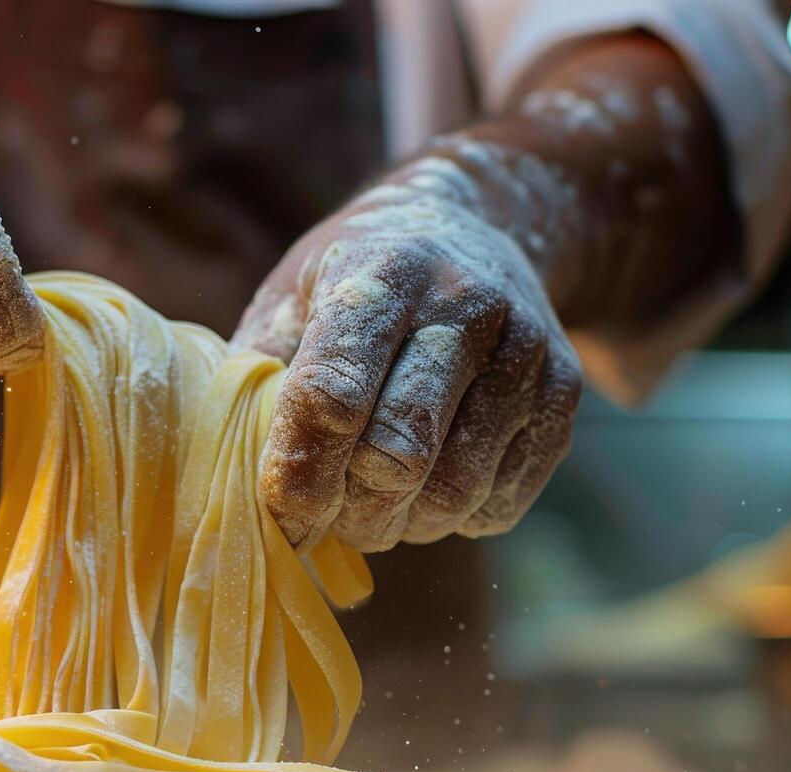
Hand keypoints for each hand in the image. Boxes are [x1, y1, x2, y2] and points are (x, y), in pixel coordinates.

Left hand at [234, 186, 581, 552]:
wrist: (477, 226)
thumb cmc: (356, 277)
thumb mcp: (291, 296)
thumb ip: (256, 376)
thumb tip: (227, 474)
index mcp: (378, 275)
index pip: (332, 393)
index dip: (297, 470)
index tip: (280, 512)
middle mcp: (461, 305)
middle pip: (397, 453)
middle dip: (349, 510)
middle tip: (324, 520)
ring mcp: (524, 349)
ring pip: (453, 490)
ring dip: (400, 526)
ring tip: (371, 509)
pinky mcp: (564, 394)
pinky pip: (501, 502)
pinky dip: (454, 520)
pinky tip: (428, 489)